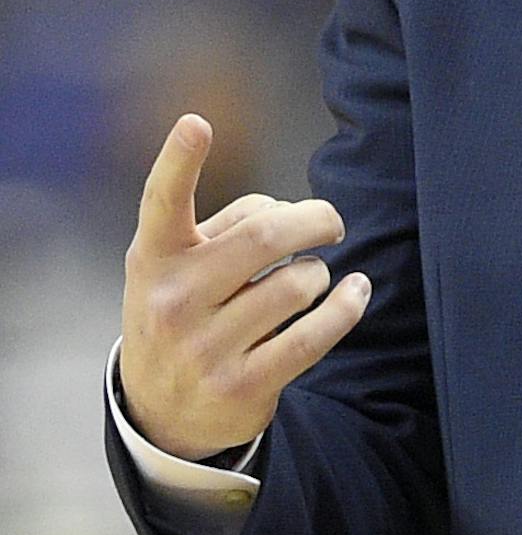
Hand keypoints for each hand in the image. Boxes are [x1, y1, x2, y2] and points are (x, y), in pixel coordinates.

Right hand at [120, 114, 371, 461]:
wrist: (159, 412)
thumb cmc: (184, 312)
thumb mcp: (177, 267)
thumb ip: (225, 226)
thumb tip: (289, 210)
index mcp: (154, 259)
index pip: (162, 202)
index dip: (179, 161)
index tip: (196, 122)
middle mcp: (172, 301)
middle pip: (268, 234)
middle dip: (316, 219)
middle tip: (330, 223)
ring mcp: (205, 347)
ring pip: (298, 282)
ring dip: (320, 272)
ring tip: (313, 277)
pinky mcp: (242, 385)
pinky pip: (315, 333)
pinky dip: (347, 306)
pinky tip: (355, 292)